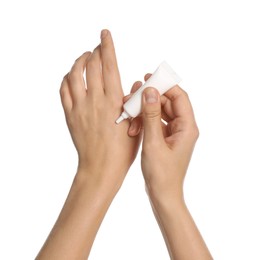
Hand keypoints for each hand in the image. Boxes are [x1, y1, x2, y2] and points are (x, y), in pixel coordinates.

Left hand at [60, 30, 140, 187]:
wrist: (101, 169)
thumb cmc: (122, 150)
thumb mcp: (135, 125)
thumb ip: (133, 103)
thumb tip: (132, 87)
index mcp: (113, 102)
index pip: (109, 65)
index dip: (107, 46)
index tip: (105, 34)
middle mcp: (94, 101)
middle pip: (91, 66)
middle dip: (95, 51)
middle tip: (99, 46)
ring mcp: (79, 108)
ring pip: (74, 75)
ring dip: (79, 62)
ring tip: (85, 57)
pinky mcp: (70, 116)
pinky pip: (63, 91)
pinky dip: (66, 79)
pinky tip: (71, 76)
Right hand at [124, 74, 198, 200]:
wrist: (162, 194)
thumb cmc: (161, 174)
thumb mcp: (154, 143)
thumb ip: (152, 116)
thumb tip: (150, 91)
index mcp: (187, 127)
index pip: (179, 97)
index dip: (165, 85)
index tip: (149, 78)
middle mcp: (183, 127)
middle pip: (168, 103)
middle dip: (149, 99)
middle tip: (132, 96)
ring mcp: (174, 133)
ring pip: (159, 112)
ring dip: (144, 111)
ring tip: (129, 115)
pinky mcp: (165, 138)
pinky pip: (155, 122)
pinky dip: (144, 122)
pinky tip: (133, 127)